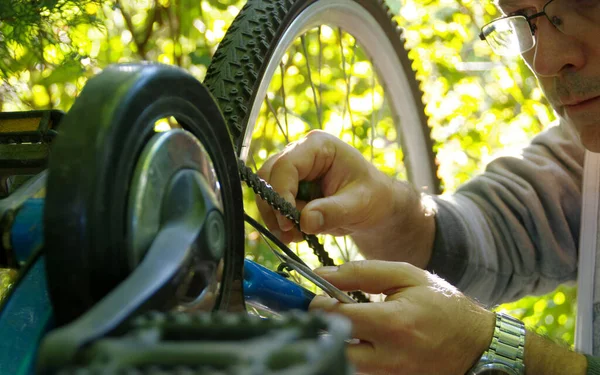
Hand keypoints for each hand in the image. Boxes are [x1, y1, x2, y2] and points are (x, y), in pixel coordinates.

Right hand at [256, 130, 396, 242]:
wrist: (375, 207)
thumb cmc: (373, 197)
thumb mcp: (359, 204)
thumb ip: (333, 211)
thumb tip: (306, 221)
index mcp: (319, 146)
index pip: (287, 165)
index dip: (281, 193)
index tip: (287, 222)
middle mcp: (301, 153)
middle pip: (269, 176)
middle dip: (274, 207)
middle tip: (287, 232)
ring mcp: (293, 171)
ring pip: (266, 191)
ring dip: (275, 217)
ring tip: (295, 237)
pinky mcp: (289, 188)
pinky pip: (273, 205)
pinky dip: (279, 223)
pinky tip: (297, 235)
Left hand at [309, 260, 494, 374]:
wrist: (475, 344)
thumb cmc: (441, 305)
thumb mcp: (406, 276)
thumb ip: (362, 272)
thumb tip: (321, 274)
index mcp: (394, 324)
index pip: (337, 318)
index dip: (320, 305)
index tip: (320, 297)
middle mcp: (389, 357)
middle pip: (333, 346)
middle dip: (322, 328)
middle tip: (327, 314)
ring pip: (343, 361)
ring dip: (338, 341)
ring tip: (348, 324)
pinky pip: (358, 370)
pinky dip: (353, 354)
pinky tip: (362, 339)